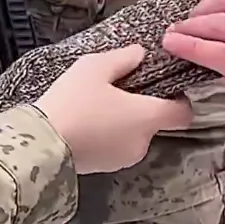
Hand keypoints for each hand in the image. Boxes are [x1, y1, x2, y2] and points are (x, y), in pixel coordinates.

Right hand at [33, 45, 193, 173]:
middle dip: (140, 108)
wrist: (41, 144)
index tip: (160, 88)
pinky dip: (108, 137)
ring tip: (95, 107)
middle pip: (154, 122)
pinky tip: (86, 125)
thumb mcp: (94, 67)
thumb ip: (123, 58)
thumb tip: (141, 54)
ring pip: (134, 135)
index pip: (183, 113)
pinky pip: (115, 147)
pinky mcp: (105, 169)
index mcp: (147, 117)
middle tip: (114, 91)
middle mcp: (143, 142)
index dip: (178, 99)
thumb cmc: (73, 101)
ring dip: (122, 123)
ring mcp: (124, 160)